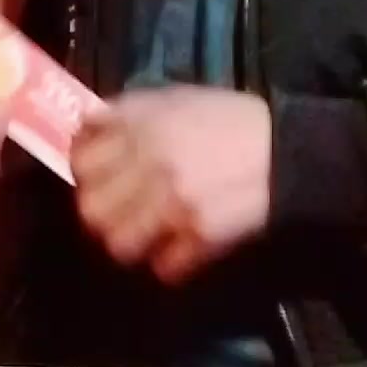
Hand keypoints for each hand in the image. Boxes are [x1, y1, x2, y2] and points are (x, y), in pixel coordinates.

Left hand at [71, 85, 271, 282]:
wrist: (286, 150)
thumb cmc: (227, 120)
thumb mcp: (173, 99)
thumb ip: (127, 113)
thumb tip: (87, 130)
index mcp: (141, 126)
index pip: (81, 158)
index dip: (83, 170)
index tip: (94, 176)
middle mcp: (150, 164)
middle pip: (91, 208)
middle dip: (99, 213)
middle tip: (116, 211)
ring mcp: (174, 204)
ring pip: (119, 243)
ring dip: (128, 242)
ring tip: (144, 235)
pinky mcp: (202, 236)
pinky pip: (164, 266)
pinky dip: (168, 263)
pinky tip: (178, 250)